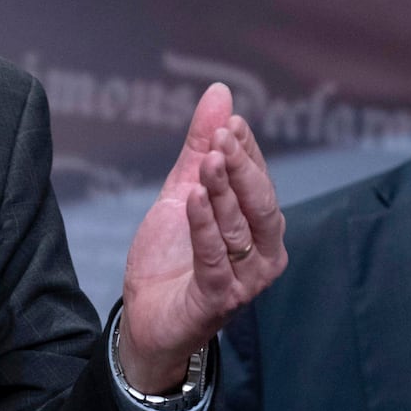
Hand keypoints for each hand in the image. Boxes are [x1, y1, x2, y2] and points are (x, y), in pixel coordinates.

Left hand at [118, 82, 286, 391]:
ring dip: (224, 192)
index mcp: (260, 226)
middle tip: (223, 135)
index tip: (230, 120)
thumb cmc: (173, 255)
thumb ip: (199, 147)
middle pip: (261, 204)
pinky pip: (213, 258)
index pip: (260, 181)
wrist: (148, 315)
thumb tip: (220, 94)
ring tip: (210, 160)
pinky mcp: (217, 297)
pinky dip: (204, 227)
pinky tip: (193, 198)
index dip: (247, 150)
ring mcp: (244, 278)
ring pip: (239, 228)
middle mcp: (263, 253)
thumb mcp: (182, 192)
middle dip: (242, 168)